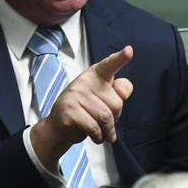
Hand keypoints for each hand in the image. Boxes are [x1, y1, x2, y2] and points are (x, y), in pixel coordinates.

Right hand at [31, 46, 133, 169]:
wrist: (58, 126)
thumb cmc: (85, 110)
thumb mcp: (103, 98)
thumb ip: (118, 92)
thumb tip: (123, 93)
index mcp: (95, 75)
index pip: (109, 65)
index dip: (120, 58)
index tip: (129, 50)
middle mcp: (84, 81)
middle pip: (116, 103)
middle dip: (115, 118)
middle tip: (102, 120)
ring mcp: (75, 95)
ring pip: (106, 117)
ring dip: (107, 131)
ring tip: (101, 133)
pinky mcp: (69, 110)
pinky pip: (94, 127)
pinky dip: (98, 137)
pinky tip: (94, 136)